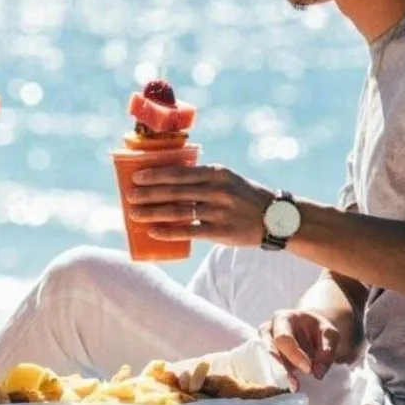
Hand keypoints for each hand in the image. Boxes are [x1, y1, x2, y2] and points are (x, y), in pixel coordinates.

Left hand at [125, 163, 274, 246]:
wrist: (275, 218)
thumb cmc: (244, 196)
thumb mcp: (227, 178)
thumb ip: (202, 178)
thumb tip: (166, 179)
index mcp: (216, 173)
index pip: (179, 172)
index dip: (155, 175)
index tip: (136, 177)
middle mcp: (217, 190)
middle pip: (174, 191)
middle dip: (148, 194)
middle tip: (129, 197)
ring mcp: (219, 211)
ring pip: (178, 211)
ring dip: (152, 212)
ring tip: (134, 215)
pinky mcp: (220, 231)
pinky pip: (188, 231)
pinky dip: (168, 232)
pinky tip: (153, 232)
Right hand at [256, 308, 357, 385]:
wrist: (310, 331)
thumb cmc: (318, 330)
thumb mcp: (329, 334)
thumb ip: (327, 350)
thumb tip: (318, 373)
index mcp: (283, 318)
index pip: (283, 338)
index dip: (294, 355)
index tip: (308, 369)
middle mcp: (267, 330)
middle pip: (269, 351)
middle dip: (282, 369)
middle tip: (296, 386)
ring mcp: (263, 345)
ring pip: (265, 362)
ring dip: (278, 377)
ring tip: (293, 389)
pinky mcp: (264, 358)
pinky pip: (266, 370)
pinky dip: (276, 380)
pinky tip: (287, 389)